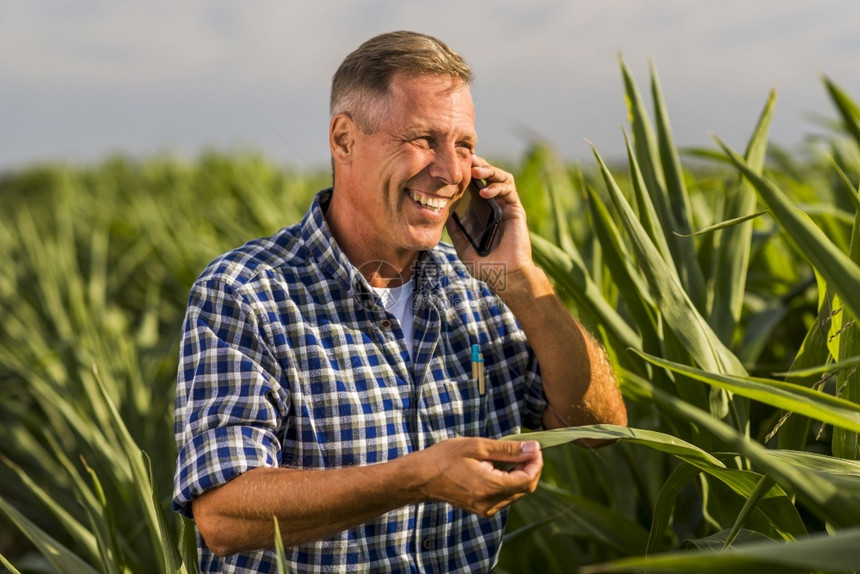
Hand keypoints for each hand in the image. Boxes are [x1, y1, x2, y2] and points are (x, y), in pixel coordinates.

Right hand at [412, 436, 542, 516]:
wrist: (421, 477)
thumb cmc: (445, 457)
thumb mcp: (478, 446)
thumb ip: (508, 450)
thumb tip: (534, 448)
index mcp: (491, 487)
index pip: (528, 479)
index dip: (536, 463)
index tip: (534, 447)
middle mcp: (491, 503)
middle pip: (525, 488)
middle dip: (529, 467)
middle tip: (524, 448)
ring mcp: (486, 508)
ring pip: (515, 493)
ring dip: (518, 474)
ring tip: (507, 455)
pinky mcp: (481, 509)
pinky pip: (504, 496)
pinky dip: (507, 481)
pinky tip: (497, 467)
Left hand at [446, 155, 537, 289]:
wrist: (504, 276)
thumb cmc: (485, 265)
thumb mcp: (463, 246)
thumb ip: (454, 229)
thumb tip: (441, 213)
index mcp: (480, 211)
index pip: (473, 185)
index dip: (465, 173)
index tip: (451, 165)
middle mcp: (493, 205)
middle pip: (487, 176)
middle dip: (477, 164)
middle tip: (465, 158)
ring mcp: (505, 206)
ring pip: (501, 177)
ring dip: (489, 170)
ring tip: (475, 170)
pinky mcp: (516, 209)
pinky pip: (509, 190)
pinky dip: (497, 187)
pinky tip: (485, 191)